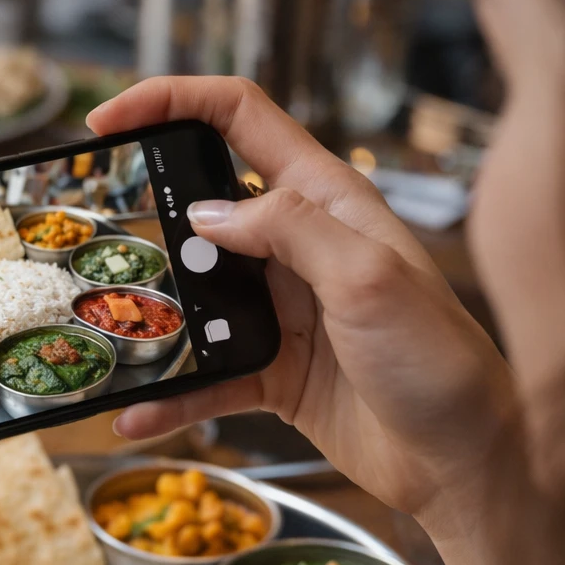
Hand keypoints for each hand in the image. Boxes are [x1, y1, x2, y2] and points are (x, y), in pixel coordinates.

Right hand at [90, 78, 518, 535]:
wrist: (466, 463)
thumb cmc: (441, 362)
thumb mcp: (368, 276)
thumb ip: (287, 230)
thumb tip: (205, 214)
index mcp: (329, 199)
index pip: (240, 117)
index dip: (171, 101)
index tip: (108, 120)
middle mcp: (301, 246)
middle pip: (204, 205)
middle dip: (145, 216)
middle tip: (98, 244)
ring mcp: (285, 309)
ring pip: (195, 295)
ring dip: (153, 315)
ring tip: (112, 336)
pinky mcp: (275, 371)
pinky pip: (206, 375)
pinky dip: (171, 395)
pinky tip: (136, 416)